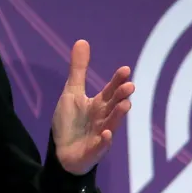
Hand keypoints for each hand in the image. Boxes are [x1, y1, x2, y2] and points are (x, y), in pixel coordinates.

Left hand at [52, 40, 133, 174]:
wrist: (62, 151)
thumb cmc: (71, 121)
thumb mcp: (72, 92)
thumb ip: (79, 69)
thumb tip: (82, 41)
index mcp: (99, 104)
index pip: (110, 90)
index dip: (117, 81)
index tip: (125, 69)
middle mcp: (103, 118)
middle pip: (114, 106)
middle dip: (121, 96)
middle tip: (129, 86)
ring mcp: (99, 135)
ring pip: (111, 124)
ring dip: (118, 115)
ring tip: (125, 105)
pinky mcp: (93, 151)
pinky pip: (99, 146)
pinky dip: (103, 141)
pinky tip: (106, 135)